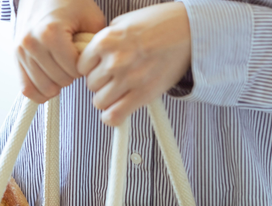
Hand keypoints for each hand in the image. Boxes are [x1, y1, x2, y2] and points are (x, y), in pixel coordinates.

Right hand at [15, 0, 104, 102]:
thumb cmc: (67, 2)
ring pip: (44, 88)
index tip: (84, 58)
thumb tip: (96, 67)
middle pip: (59, 81)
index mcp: (50, 33)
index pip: (72, 70)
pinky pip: (26, 89)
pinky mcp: (15, 57)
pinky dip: (40, 92)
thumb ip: (96, 43)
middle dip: (71, 76)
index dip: (83, 69)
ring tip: (61, 70)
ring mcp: (21, 51)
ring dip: (57, 84)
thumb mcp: (90, 17)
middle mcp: (32, 43)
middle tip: (73, 63)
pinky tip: (50, 84)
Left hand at [77, 3, 190, 125]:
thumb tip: (93, 55)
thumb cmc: (161, 24)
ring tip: (121, 91)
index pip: (81, 66)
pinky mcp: (143, 94)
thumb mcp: (124, 22)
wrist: (189, 31)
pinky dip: (113, 117)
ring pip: (100, 101)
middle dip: (101, 83)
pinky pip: (114, 116)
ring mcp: (128, 79)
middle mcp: (114, 60)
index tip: (99, 69)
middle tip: (115, 78)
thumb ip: (106, 40)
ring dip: (108, 99)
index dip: (91, 69)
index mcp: (106, 41)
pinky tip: (117, 111)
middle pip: (91, 84)